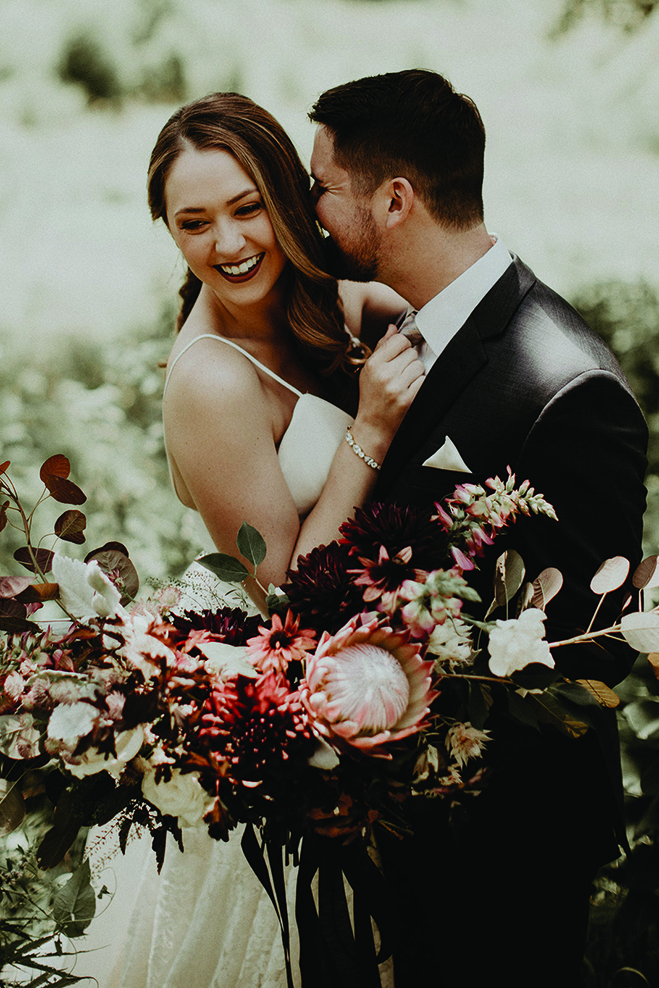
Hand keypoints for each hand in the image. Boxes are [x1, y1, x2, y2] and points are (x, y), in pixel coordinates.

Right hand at [355, 324, 424, 443]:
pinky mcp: (409, 399)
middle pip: (411, 352)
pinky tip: (409, 391)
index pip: (399, 340)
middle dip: (409, 361)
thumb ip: (382, 347)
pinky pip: (423, 381)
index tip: (400, 354)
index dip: (403, 346)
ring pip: (419, 366)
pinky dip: (419, 385)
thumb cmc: (371, 397)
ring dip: (415, 373)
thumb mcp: (369, 371)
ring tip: (404, 383)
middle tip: (400, 373)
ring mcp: (397, 387)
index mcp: (373, 364)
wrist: (373, 427)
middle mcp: (385, 374)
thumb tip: (393, 327)